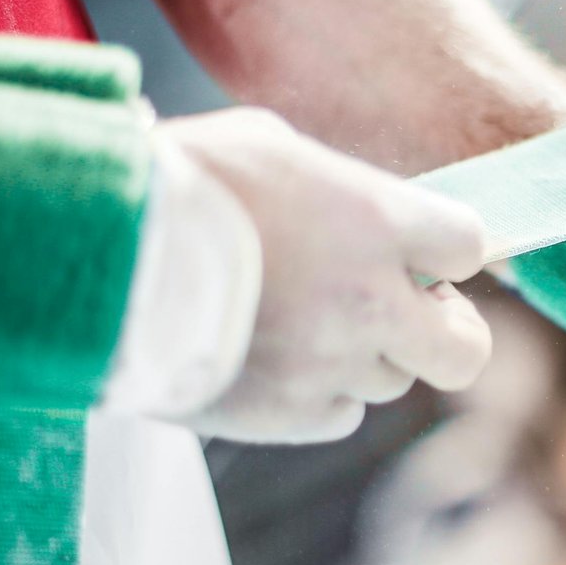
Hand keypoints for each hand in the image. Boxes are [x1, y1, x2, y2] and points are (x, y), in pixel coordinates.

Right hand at [158, 108, 491, 442]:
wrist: (96, 257)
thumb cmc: (178, 185)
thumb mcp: (268, 148)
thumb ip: (338, 187)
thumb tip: (364, 212)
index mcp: (377, 223)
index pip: (469, 246)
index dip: (449, 251)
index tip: (424, 254)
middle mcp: (371, 302)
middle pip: (466, 349)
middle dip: (450, 332)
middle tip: (416, 314)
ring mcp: (334, 366)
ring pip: (392, 380)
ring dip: (366, 355)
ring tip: (304, 323)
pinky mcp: (290, 416)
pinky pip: (339, 415)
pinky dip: (321, 394)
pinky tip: (276, 360)